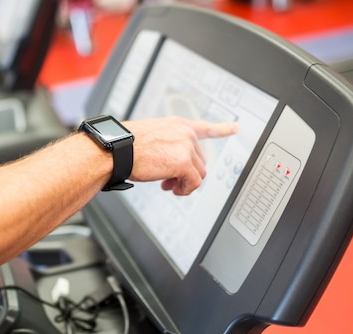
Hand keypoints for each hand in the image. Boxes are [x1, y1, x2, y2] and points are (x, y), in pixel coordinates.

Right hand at [123, 116, 238, 194]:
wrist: (117, 150)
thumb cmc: (126, 146)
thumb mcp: (151, 138)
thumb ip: (168, 146)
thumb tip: (172, 166)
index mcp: (177, 125)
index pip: (205, 127)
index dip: (222, 129)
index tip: (235, 128)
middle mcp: (185, 133)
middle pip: (199, 160)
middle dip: (186, 173)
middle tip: (169, 181)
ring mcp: (186, 147)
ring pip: (198, 173)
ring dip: (185, 183)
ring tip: (168, 186)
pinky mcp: (183, 163)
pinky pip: (193, 183)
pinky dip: (185, 190)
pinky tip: (172, 189)